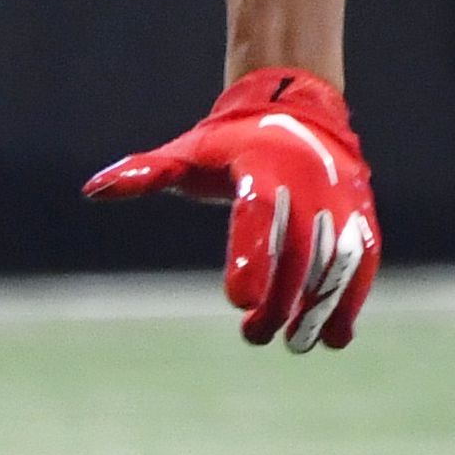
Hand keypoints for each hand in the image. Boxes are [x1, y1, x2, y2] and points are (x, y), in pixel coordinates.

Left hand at [84, 66, 378, 352]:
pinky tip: (335, 337)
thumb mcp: (187, 153)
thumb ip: (145, 173)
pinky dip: (352, 299)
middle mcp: (308, 180)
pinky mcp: (360, 215)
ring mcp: (339, 199)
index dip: (250, 256)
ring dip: (318, 307)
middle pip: (298, 247)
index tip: (238, 302)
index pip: (258, 213)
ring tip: (294, 343)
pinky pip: (361, 260)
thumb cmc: (230, 143)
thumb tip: (93, 189)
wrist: (296, 111)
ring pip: (335, 259)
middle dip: (281, 298)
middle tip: (255, 335)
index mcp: (261, 166)